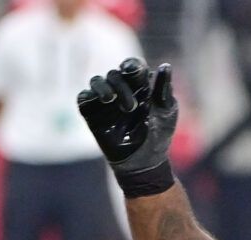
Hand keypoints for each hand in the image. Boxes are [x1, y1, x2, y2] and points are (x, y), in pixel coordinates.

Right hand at [77, 58, 177, 193]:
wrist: (144, 162)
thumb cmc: (159, 135)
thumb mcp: (166, 112)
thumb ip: (164, 90)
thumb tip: (165, 66)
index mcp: (140, 85)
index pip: (132, 66)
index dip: (131, 66)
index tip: (133, 71)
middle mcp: (121, 88)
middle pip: (115, 74)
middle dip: (121, 85)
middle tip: (131, 107)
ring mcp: (105, 100)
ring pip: (97, 81)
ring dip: (103, 87)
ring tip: (110, 99)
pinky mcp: (92, 112)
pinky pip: (84, 97)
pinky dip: (89, 96)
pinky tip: (99, 102)